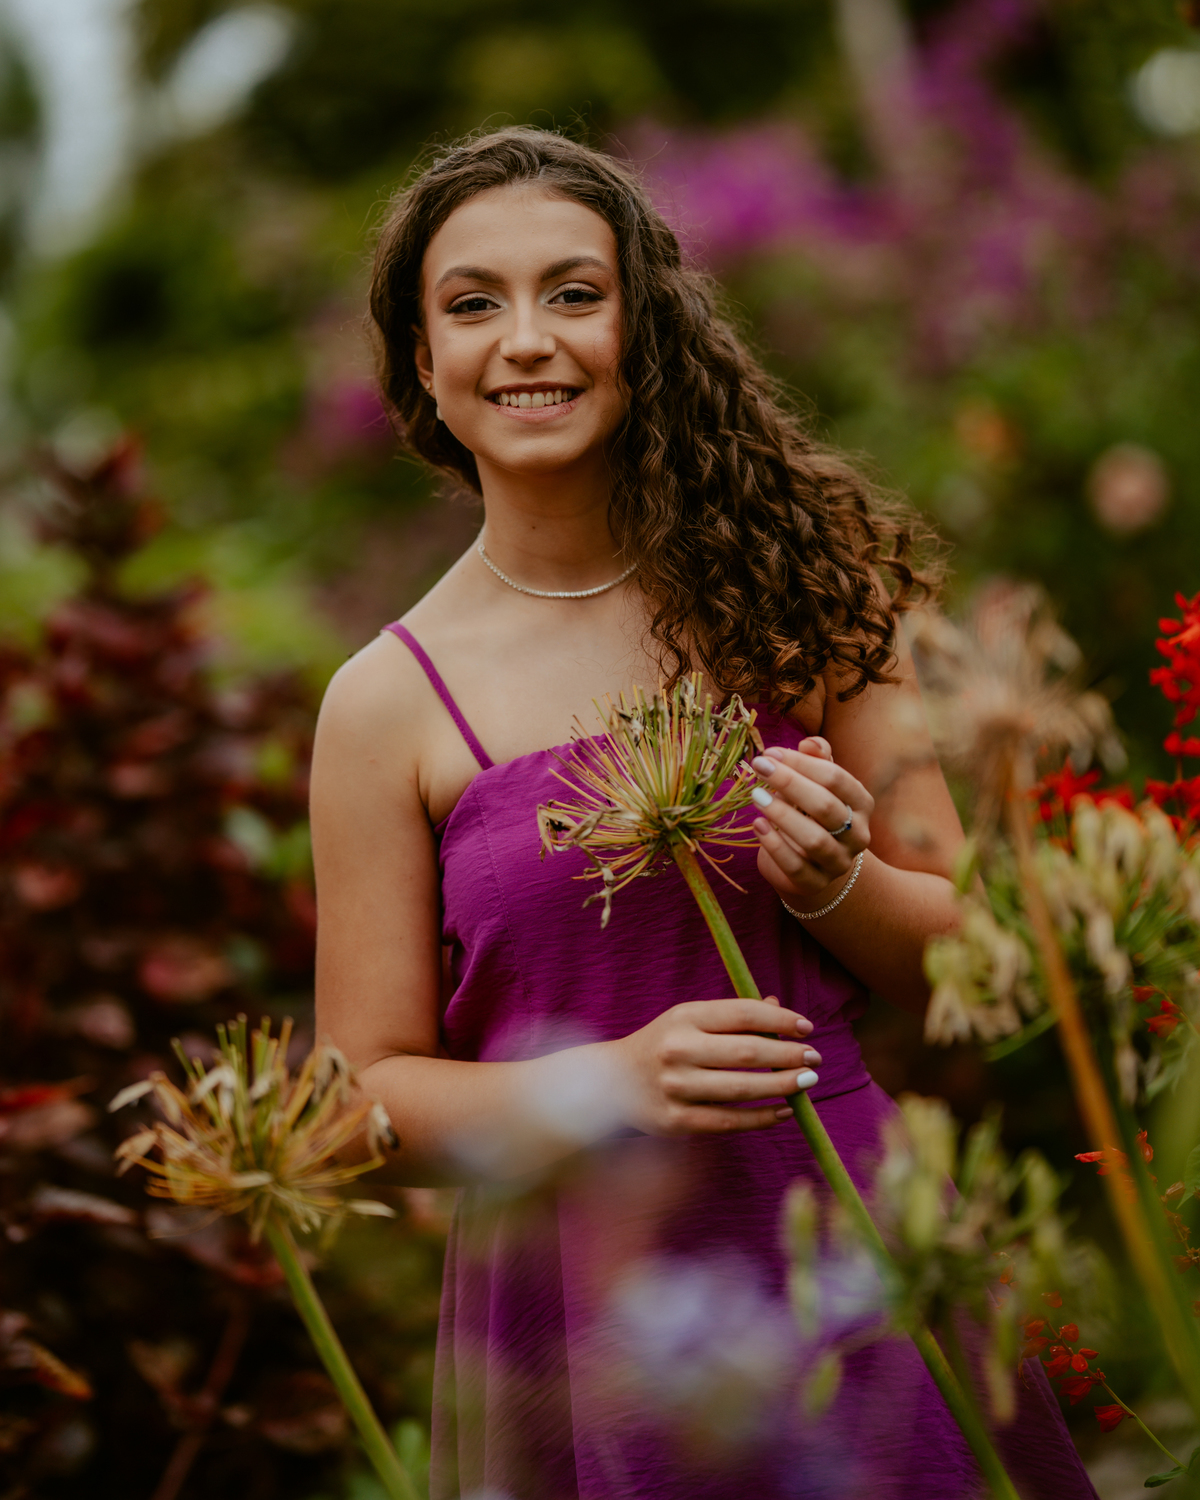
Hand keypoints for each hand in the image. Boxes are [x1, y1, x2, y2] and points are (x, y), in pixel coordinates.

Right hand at [609, 997, 821, 1135]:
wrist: (612, 1081)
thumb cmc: (664, 1044)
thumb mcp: (690, 1020)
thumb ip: (734, 1016)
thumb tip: (782, 1010)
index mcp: (684, 1016)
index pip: (743, 1014)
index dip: (780, 1020)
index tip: (806, 1028)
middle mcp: (678, 1049)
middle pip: (747, 1053)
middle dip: (788, 1056)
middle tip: (814, 1059)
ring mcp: (676, 1087)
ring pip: (741, 1090)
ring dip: (781, 1087)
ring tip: (806, 1083)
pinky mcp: (676, 1121)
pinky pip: (729, 1121)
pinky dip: (761, 1118)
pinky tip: (784, 1111)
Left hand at [750, 739, 872, 911]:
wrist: (815, 865)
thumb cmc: (813, 814)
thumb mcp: (818, 785)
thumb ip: (817, 761)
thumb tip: (809, 743)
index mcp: (861, 803)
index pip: (835, 778)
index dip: (801, 763)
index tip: (770, 753)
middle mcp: (857, 834)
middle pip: (826, 806)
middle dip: (789, 783)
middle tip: (759, 767)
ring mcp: (838, 862)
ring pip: (814, 839)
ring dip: (782, 815)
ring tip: (756, 796)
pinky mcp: (815, 883)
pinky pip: (795, 866)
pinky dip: (774, 845)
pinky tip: (757, 825)